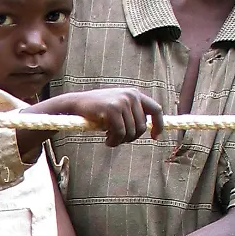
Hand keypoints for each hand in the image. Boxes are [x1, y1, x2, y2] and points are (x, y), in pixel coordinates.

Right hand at [48, 88, 163, 146]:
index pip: (156, 110)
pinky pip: (120, 133)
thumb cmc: (98, 108)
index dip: (158, 125)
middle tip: (119, 139)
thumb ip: (132, 112)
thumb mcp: (118, 105)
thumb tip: (149, 128)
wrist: (76, 104)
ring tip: (111, 140)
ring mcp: (121, 102)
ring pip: (132, 132)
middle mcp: (130, 95)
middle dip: (131, 137)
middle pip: (142, 126)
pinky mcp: (112, 110)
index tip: (155, 137)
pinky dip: (114, 141)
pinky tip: (107, 141)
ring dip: (121, 141)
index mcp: (134, 93)